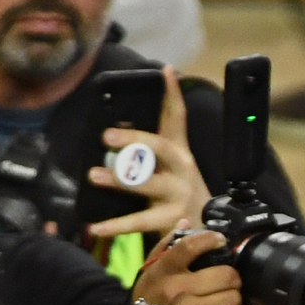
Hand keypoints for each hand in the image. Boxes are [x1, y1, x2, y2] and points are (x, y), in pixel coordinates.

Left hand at [86, 68, 210, 240]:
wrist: (209, 232)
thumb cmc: (179, 192)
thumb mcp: (170, 166)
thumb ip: (148, 143)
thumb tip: (119, 123)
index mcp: (179, 152)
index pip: (177, 118)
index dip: (172, 94)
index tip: (165, 72)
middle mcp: (182, 170)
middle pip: (161, 149)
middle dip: (135, 141)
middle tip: (108, 137)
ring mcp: (178, 195)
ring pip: (148, 185)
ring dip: (120, 180)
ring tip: (95, 176)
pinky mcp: (171, 220)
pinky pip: (140, 222)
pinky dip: (116, 226)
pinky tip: (96, 225)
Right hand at [131, 224, 243, 304]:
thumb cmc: (152, 296)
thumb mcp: (152, 270)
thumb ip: (169, 245)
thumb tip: (186, 222)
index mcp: (165, 270)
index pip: (189, 246)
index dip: (209, 239)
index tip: (220, 240)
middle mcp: (177, 289)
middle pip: (226, 275)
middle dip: (231, 279)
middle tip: (226, 282)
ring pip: (233, 298)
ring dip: (231, 300)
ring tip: (219, 302)